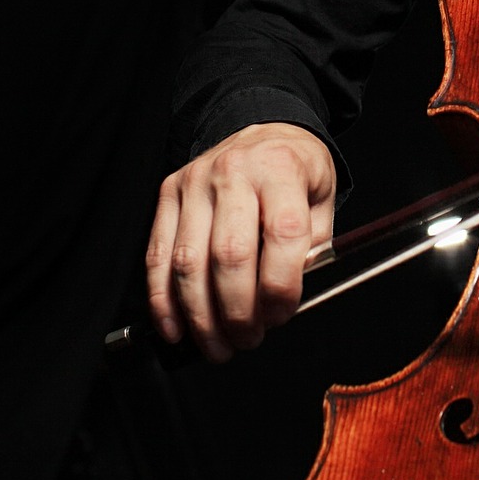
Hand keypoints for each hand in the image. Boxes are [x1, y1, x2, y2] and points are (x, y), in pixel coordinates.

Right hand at [144, 121, 336, 362]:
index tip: (281, 316)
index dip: (281, 287)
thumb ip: (310, 251)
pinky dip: (163, 300)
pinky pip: (157, 255)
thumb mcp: (321, 202)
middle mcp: (234, 172)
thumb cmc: (295, 173)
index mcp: (281, 170)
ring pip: (188, 262)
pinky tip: (177, 329)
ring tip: (218, 346)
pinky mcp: (168, 194)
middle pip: (230, 254)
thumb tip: (284, 304)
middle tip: (249, 340)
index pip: (282, 233)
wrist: (264, 133)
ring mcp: (195, 182)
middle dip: (238, 312)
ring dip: (200, 317)